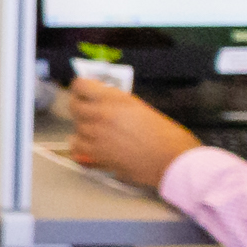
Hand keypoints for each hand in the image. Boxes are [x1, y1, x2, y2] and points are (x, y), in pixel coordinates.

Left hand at [61, 76, 201, 196]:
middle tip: (91, 111)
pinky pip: (76, 147)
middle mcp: (101, 115)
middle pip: (74, 106)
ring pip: (75, 127)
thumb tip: (102, 102)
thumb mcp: (141, 108)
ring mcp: (95, 135)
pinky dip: (81, 147)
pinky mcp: (95, 155)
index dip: (81, 88)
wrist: (172, 160)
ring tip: (99, 132)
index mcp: (115, 99)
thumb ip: (118, 104)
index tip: (85, 90)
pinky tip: (92, 146)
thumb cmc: (166, 134)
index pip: (81, 86)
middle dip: (81, 107)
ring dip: (84, 129)